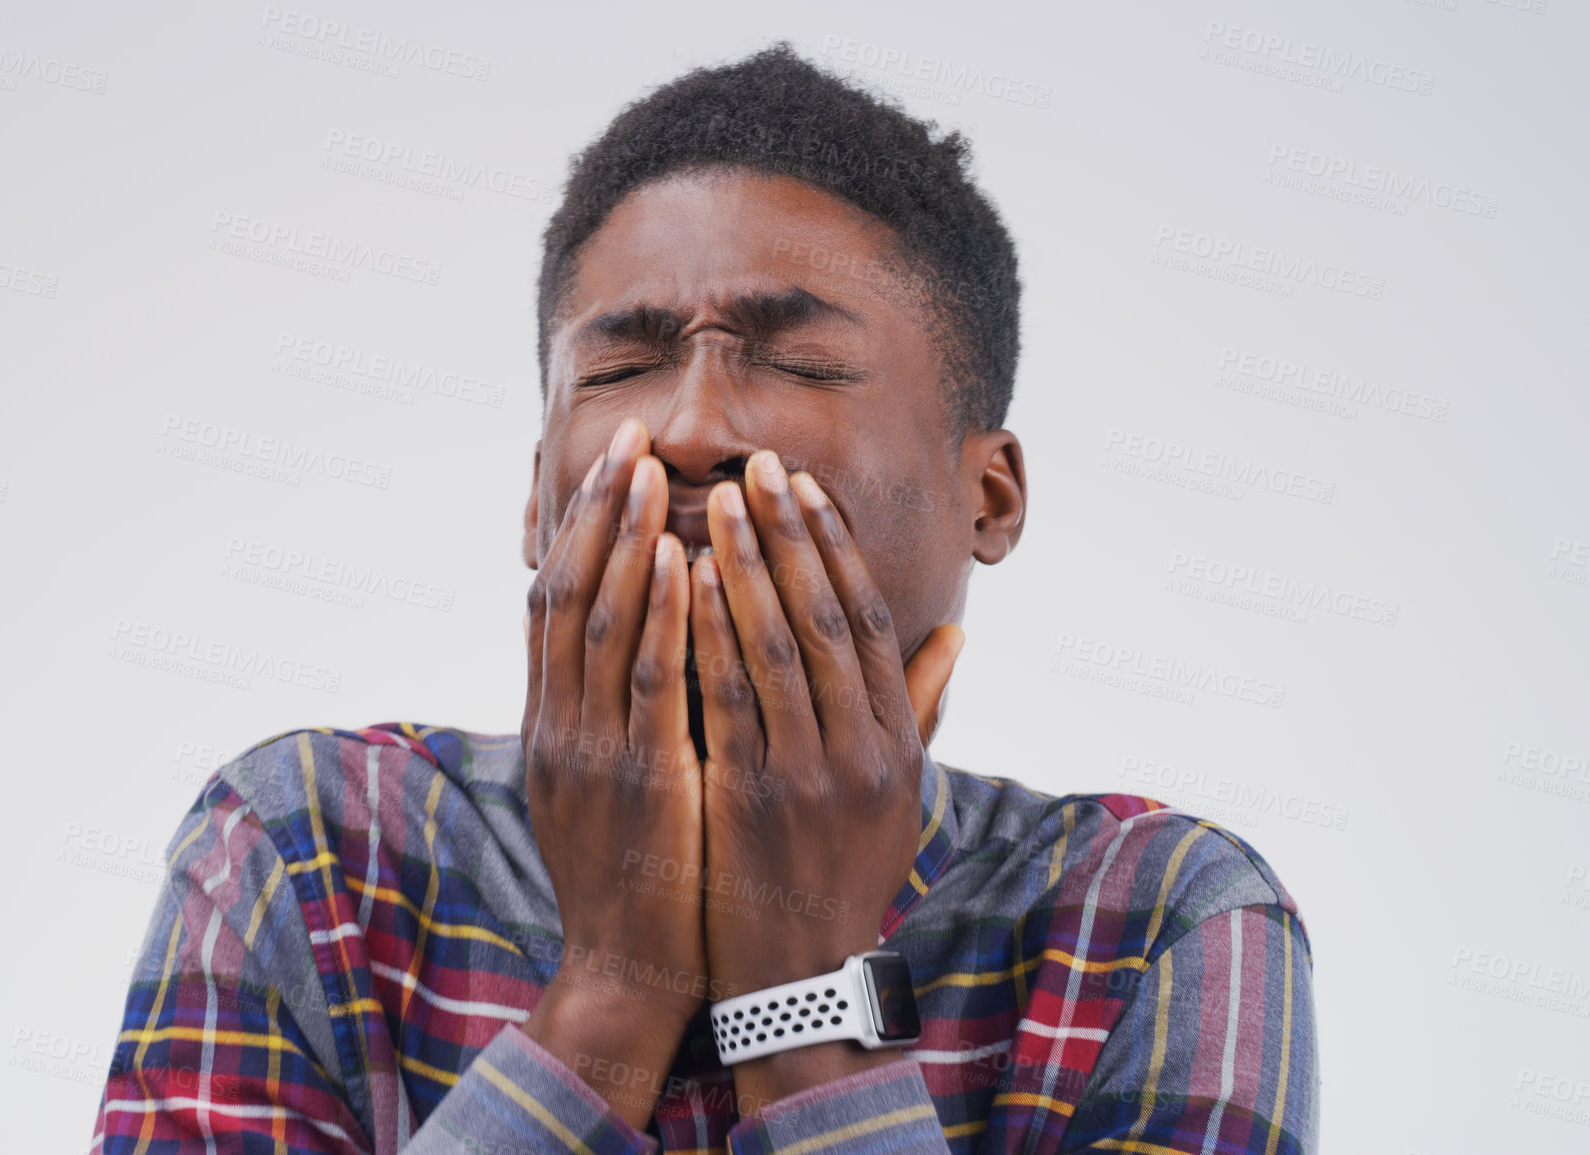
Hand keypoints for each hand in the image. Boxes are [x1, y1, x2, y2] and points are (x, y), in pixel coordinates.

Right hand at [519, 417, 705, 1126]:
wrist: (626, 970)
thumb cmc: (636, 877)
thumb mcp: (609, 788)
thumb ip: (614, 718)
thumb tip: (641, 652)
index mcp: (554, 723)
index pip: (552, 603)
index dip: (577, 530)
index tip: (607, 465)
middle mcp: (559, 724)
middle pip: (565, 592)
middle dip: (595, 510)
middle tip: (626, 435)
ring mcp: (589, 749)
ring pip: (596, 621)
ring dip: (622, 539)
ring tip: (648, 468)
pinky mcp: (635, 778)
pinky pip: (643, 681)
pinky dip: (655, 614)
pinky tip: (675, 559)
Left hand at [689, 449, 963, 1104]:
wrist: (800, 978)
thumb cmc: (843, 874)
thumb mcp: (901, 796)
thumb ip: (923, 710)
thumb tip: (960, 635)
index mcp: (895, 743)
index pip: (871, 622)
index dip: (837, 549)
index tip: (806, 488)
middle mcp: (862, 750)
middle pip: (827, 618)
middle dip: (791, 535)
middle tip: (759, 466)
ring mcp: (808, 775)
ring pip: (778, 648)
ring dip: (747, 568)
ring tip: (720, 503)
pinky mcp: (751, 800)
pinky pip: (728, 701)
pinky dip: (708, 635)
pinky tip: (683, 584)